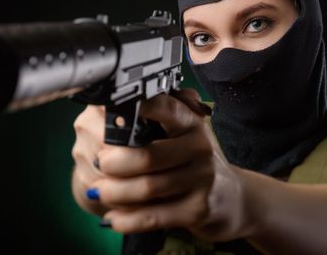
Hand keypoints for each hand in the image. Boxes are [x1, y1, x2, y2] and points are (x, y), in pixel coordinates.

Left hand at [82, 89, 246, 241]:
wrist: (230, 198)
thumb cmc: (194, 161)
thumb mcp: (182, 134)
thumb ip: (156, 119)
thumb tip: (110, 108)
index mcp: (191, 122)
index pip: (163, 107)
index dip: (135, 109)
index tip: (107, 111)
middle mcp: (200, 147)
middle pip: (147, 155)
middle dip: (113, 163)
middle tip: (97, 163)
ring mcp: (202, 179)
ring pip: (148, 187)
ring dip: (115, 192)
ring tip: (98, 190)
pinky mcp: (198, 210)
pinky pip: (155, 216)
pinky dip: (128, 219)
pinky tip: (113, 218)